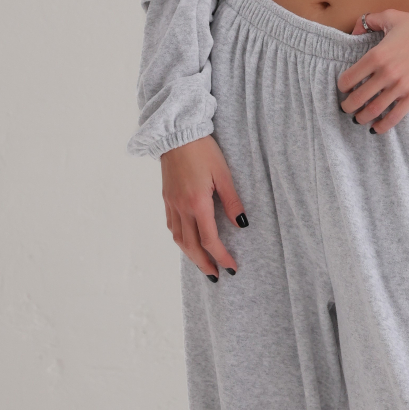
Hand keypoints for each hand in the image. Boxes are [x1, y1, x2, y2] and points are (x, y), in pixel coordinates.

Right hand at [160, 135, 247, 279]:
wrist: (177, 133)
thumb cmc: (203, 150)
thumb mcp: (223, 173)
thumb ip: (232, 201)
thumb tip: (242, 225)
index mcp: (197, 202)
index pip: (210, 240)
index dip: (221, 256)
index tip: (232, 267)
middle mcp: (181, 207)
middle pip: (191, 246)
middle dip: (204, 264)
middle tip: (216, 276)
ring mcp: (171, 203)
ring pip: (178, 239)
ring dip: (190, 255)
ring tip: (203, 264)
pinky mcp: (167, 198)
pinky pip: (172, 226)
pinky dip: (180, 240)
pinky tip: (187, 242)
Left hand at [338, 9, 408, 133]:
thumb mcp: (393, 16)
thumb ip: (370, 20)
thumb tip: (355, 29)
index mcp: (376, 55)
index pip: (349, 78)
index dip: (343, 86)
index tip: (345, 88)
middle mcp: (386, 74)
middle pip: (357, 98)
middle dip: (348, 106)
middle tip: (347, 108)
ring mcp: (400, 87)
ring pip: (373, 110)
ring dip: (361, 118)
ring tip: (359, 119)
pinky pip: (394, 117)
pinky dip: (383, 126)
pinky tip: (377, 129)